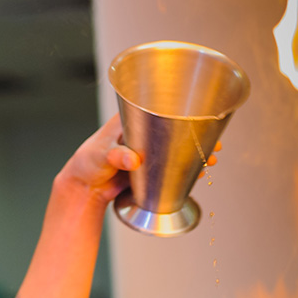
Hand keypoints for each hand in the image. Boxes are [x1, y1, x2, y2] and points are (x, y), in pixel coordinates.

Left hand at [58, 114, 219, 206]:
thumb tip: (132, 160)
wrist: (83, 188)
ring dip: (193, 155)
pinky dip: (183, 171)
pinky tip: (196, 173)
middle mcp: (141, 133)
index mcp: (130, 119)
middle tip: (213, 143)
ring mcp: (146, 152)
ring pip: (174, 150)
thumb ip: (115, 156)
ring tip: (210, 159)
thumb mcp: (100, 155)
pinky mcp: (148, 169)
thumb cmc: (86, 163)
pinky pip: (168, 168)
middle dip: (195, 136)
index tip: (200, 118)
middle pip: (173, 130)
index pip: (158, 108)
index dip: (181, 112)